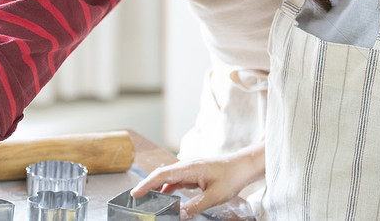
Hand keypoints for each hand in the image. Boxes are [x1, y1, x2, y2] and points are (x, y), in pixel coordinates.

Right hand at [131, 143, 264, 218]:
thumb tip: (178, 214)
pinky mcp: (195, 172)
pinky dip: (169, 187)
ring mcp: (191, 168)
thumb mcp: (214, 196)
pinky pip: (177, 179)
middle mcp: (187, 166)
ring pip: (169, 177)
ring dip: (158, 187)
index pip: (162, 175)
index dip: (147, 184)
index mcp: (189, 168)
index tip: (134, 193)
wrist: (244, 166)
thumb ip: (194, 206)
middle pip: (162, 174)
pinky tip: (167, 196)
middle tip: (136, 199)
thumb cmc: (231, 177)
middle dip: (148, 185)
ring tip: (149, 200)